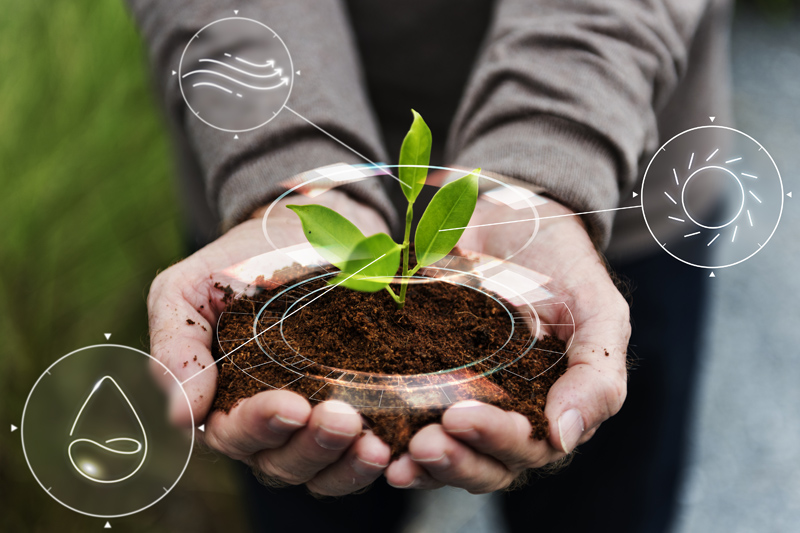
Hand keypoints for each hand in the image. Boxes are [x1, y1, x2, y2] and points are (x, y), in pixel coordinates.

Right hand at [147, 189, 392, 495]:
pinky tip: (395, 444)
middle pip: (283, 462)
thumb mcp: (187, 292)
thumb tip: (182, 417)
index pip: (235, 434)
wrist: (300, 234)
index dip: (260, 426)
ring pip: (326, 470)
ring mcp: (315, 423)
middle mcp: (269, 425)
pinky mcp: (359, 413)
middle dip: (312, 446)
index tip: (291, 405)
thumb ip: (176, 349)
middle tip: (340, 419)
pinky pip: (364, 453)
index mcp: (222, 403)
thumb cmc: (236, 265)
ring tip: (374, 443)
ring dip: (348, 463)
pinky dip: (377, 457)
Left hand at [384, 193, 629, 491]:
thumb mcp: (598, 313)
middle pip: (483, 463)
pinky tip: (372, 438)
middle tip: (425, 442)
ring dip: (423, 463)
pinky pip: (409, 417)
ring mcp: (465, 398)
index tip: (461, 416)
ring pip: (446, 452)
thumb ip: (597, 376)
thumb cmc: (566, 267)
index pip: (527, 448)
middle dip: (454, 460)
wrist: (516, 218)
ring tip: (397, 456)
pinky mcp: (426, 377)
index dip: (495, 441)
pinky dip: (393, 434)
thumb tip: (564, 438)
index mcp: (550, 410)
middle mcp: (507, 416)